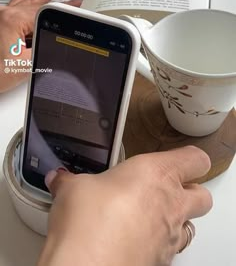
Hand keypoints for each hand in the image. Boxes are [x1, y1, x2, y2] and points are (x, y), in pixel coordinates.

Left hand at [0, 0, 81, 92]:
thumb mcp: (26, 65)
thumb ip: (44, 51)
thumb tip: (57, 45)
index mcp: (13, 20)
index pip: (45, 12)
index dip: (63, 8)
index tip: (75, 3)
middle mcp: (3, 15)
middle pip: (34, 4)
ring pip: (22, 4)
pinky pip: (10, 8)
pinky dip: (18, 1)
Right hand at [38, 146, 212, 265]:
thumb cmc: (89, 223)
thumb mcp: (73, 189)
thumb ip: (70, 181)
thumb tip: (61, 179)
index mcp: (156, 173)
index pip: (194, 158)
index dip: (189, 158)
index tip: (177, 159)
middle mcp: (171, 203)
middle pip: (202, 195)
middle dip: (190, 191)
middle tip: (167, 189)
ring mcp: (169, 236)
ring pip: (191, 224)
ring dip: (176, 219)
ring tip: (150, 217)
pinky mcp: (162, 261)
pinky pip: (171, 249)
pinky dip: (159, 244)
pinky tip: (135, 241)